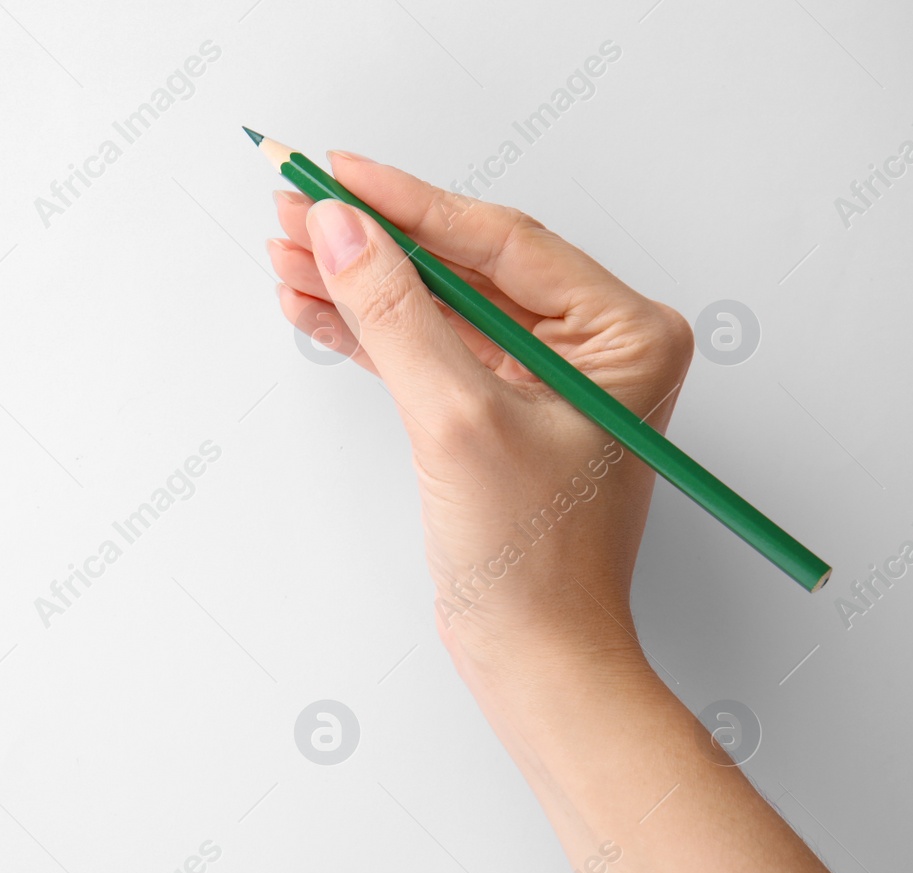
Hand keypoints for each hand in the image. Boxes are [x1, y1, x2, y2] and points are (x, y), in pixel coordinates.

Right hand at [268, 153, 693, 682]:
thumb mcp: (457, 421)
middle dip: (372, 242)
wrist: (534, 658)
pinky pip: (426, 350)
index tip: (339, 174)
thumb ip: (396, 315)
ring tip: (288, 256)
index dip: (408, 204)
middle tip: (296, 208)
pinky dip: (368, 332)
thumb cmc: (534, 562)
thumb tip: (344, 231)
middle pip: (462, 266)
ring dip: (360, 284)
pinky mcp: (497, 412)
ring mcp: (542, 380)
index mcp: (623, 333)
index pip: (500, 240)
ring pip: (436, 306)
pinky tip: (313, 306)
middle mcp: (592, 346)